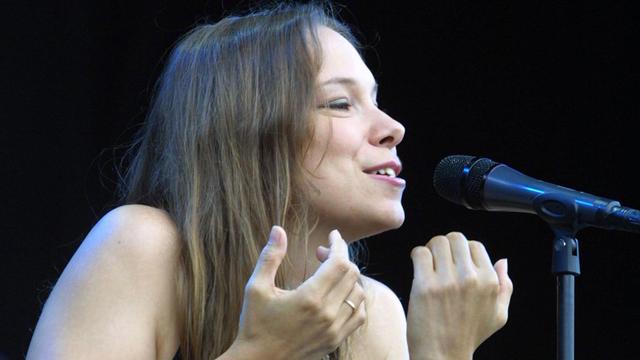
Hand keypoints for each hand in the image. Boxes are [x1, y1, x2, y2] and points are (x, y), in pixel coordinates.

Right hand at [227, 226, 365, 359]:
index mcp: (309, 298)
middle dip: (341, 257)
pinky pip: (359, 315)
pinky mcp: (336, 340)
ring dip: (349, 277)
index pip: (339, 262)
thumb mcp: (256, 288)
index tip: (332, 235)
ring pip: (358, 293)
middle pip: (351, 274)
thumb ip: (270, 257)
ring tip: (329, 273)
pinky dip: (354, 299)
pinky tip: (338, 295)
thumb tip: (278, 229)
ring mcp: (335, 329)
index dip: (339, 244)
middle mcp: (327, 314)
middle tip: (322, 254)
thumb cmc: (255, 324)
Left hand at [407, 232, 512, 359]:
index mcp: (489, 282)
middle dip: (445, 246)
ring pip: (436, 242)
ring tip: (428, 264)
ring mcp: (447, 281)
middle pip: (455, 238)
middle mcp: (470, 278)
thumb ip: (505, 286)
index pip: (474, 245)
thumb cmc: (468, 336)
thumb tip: (503, 261)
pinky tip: (418, 268)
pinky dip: (416, 256)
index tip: (454, 262)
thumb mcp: (498, 315)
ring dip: (430, 250)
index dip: (462, 251)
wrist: (443, 356)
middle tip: (438, 260)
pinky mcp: (425, 285)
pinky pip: (419, 253)